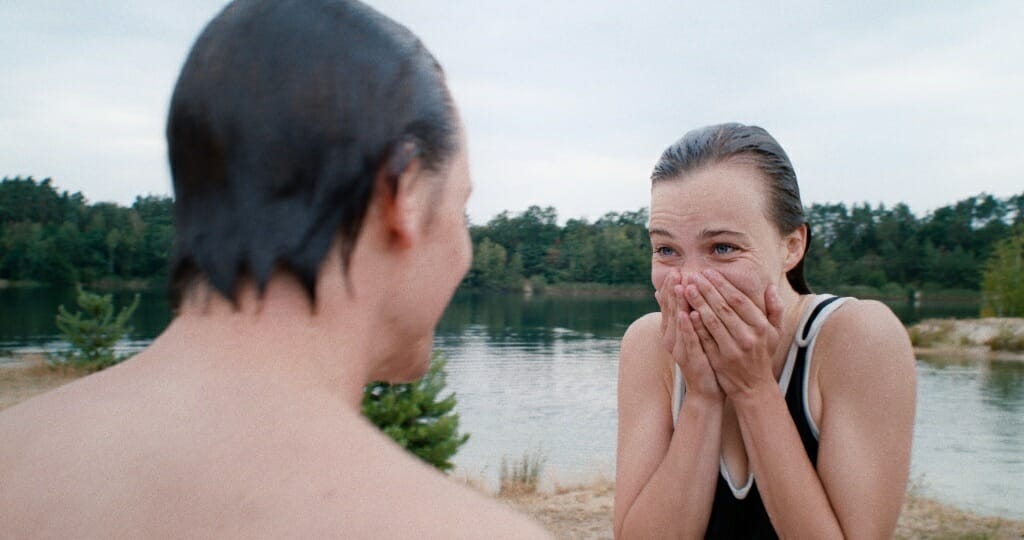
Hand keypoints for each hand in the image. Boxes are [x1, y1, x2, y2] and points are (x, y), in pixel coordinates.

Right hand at [655, 270, 722, 401]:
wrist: (706, 391)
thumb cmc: (702, 360)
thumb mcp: (692, 336)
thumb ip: (684, 317)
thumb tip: (673, 298)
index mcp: (673, 332)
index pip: (670, 306)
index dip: (672, 289)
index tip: (676, 271)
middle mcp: (672, 339)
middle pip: (672, 310)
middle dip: (674, 291)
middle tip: (676, 273)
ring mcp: (680, 349)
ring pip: (678, 322)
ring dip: (678, 304)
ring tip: (680, 286)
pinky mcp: (690, 359)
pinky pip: (688, 339)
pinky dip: (687, 326)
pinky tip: (688, 314)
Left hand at [684, 269, 783, 398]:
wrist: (754, 387)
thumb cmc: (763, 354)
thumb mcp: (775, 332)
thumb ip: (775, 309)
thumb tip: (770, 287)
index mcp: (761, 326)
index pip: (739, 300)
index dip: (722, 284)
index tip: (709, 272)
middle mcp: (748, 336)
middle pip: (723, 308)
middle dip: (707, 289)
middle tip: (693, 275)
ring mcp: (733, 349)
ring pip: (712, 321)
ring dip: (698, 303)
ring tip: (686, 288)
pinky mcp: (719, 359)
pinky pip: (705, 338)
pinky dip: (696, 325)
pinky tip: (686, 312)